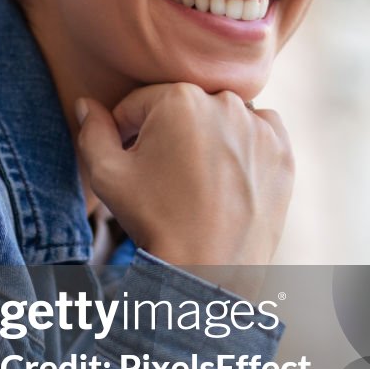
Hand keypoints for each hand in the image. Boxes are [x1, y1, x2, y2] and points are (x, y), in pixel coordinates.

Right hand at [73, 83, 292, 268]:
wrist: (209, 270)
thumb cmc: (155, 220)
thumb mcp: (107, 175)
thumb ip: (93, 131)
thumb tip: (86, 104)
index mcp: (179, 98)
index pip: (140, 103)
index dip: (126, 133)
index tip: (131, 163)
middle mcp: (225, 102)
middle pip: (182, 107)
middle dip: (168, 132)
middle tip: (164, 174)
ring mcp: (260, 127)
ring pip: (220, 117)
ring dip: (206, 135)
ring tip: (196, 178)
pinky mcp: (283, 152)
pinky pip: (259, 132)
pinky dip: (244, 145)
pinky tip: (227, 176)